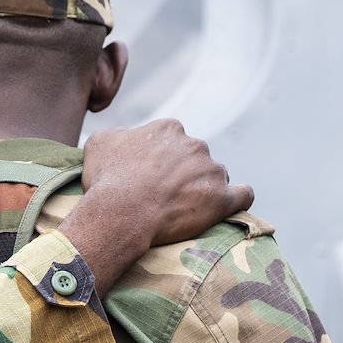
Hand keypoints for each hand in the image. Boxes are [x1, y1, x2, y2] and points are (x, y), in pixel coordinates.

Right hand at [58, 119, 252, 293]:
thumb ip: (118, 134)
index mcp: (168, 129)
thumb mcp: (99, 143)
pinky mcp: (222, 198)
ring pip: (216, 175)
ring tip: (187, 208)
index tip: (153, 175)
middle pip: (197, 157)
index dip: (164, 158)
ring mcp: (211, 171)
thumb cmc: (106, 181)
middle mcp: (194, 144)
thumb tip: (125, 136)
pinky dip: (239, 198)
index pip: (174, 140)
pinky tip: (232, 204)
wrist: (121, 214)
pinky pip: (243, 195)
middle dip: (186, 172)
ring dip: (205, 187)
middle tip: (167, 194)